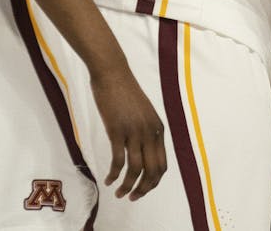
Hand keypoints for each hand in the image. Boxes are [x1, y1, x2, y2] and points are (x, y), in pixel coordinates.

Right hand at [90, 66, 167, 199]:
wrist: (112, 73)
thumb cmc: (124, 91)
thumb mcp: (143, 113)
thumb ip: (145, 130)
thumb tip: (142, 150)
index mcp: (158, 129)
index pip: (161, 164)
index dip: (153, 181)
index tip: (142, 189)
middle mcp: (150, 132)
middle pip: (152, 171)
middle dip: (143, 189)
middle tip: (132, 198)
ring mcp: (134, 131)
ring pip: (135, 169)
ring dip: (128, 186)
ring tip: (119, 194)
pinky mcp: (117, 130)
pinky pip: (118, 160)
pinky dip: (114, 175)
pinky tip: (109, 180)